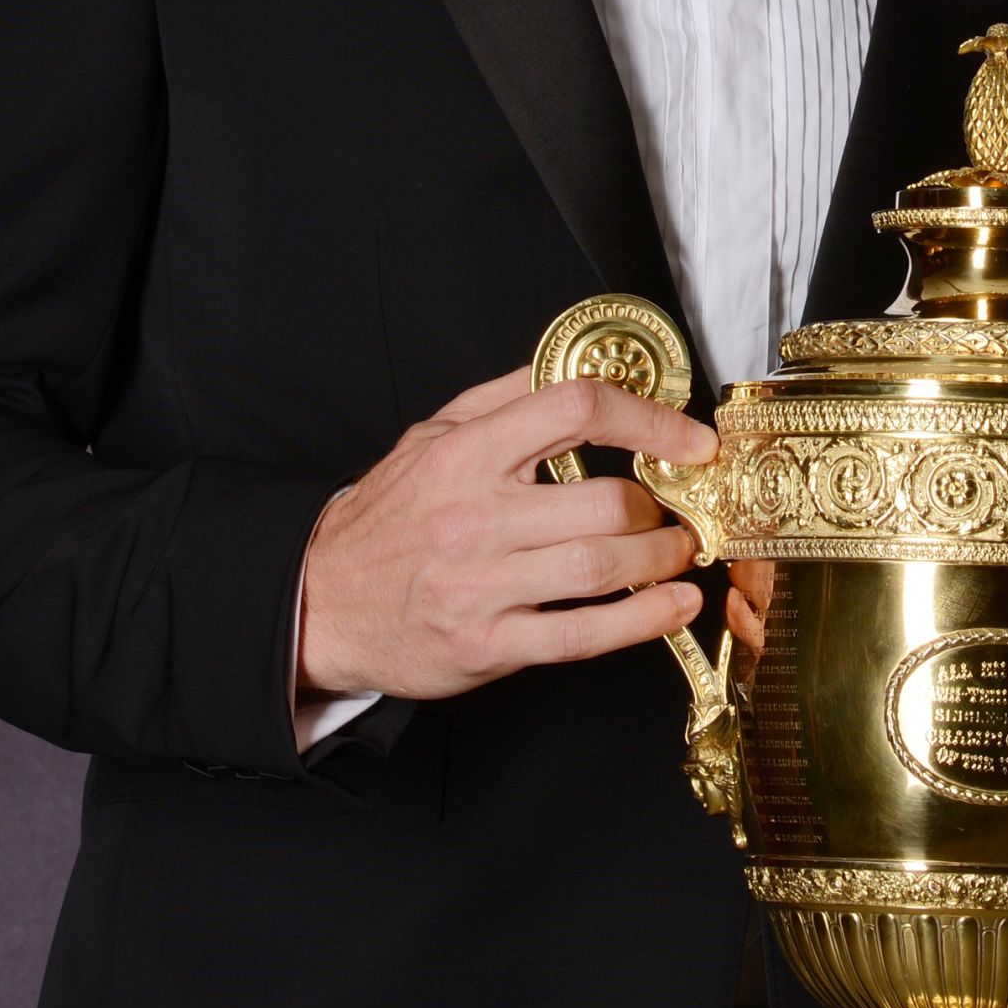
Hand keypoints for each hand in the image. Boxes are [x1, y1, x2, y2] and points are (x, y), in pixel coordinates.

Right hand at [296, 364, 716, 707]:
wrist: (317, 601)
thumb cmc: (385, 517)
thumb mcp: (430, 436)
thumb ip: (504, 397)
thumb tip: (576, 362)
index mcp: (465, 453)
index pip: (574, 409)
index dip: (649, 419)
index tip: (690, 439)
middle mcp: (473, 517)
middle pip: (603, 502)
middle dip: (658, 508)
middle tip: (677, 510)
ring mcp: (479, 585)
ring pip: (600, 568)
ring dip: (661, 560)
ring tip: (679, 551)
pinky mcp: (485, 644)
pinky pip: (581, 635)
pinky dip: (642, 622)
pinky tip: (673, 607)